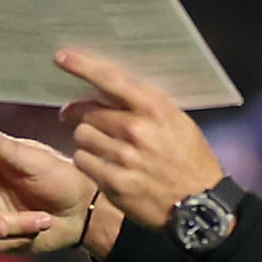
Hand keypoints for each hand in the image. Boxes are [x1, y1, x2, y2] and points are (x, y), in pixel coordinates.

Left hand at [56, 49, 223, 228]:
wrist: (200, 204)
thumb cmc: (189, 159)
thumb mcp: (176, 121)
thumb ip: (144, 105)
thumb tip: (107, 90)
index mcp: (154, 109)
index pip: (111, 80)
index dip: (83, 66)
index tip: (61, 57)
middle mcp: (137, 130)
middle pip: (86, 113)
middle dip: (79, 115)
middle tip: (75, 117)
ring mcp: (124, 158)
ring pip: (81, 137)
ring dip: (86, 140)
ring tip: (100, 146)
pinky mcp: (114, 183)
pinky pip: (82, 161)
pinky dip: (88, 161)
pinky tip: (103, 165)